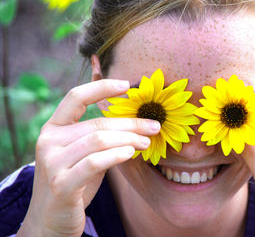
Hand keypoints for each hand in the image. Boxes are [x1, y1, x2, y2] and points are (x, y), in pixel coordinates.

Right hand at [17, 80, 159, 236]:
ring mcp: (52, 163)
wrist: (50, 220)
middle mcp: (49, 141)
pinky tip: (131, 153)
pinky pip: (95, 162)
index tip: (127, 85)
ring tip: (147, 142)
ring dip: (129, 139)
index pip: (76, 97)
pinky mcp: (61, 184)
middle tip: (154, 126)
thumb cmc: (74, 183)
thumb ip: (100, 137)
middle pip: (97, 123)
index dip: (101, 87)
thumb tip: (137, 122)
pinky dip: (116, 155)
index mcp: (53, 128)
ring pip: (99, 140)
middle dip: (130, 123)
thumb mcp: (84, 155)